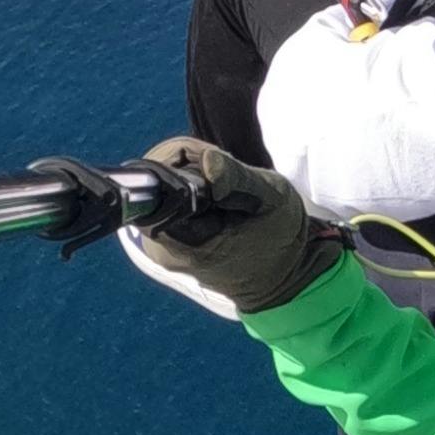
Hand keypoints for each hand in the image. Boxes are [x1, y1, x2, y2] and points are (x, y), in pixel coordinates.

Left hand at [127, 136, 335, 317]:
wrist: (280, 276)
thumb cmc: (279, 239)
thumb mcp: (272, 198)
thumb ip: (238, 177)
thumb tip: (206, 160)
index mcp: (183, 241)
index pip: (157, 184)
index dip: (183, 159)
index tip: (216, 163)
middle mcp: (162, 247)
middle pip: (155, 185)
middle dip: (187, 166)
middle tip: (225, 175)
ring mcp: (161, 247)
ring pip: (160, 191)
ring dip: (190, 178)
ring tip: (225, 189)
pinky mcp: (166, 243)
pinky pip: (167, 204)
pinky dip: (190, 191)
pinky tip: (217, 199)